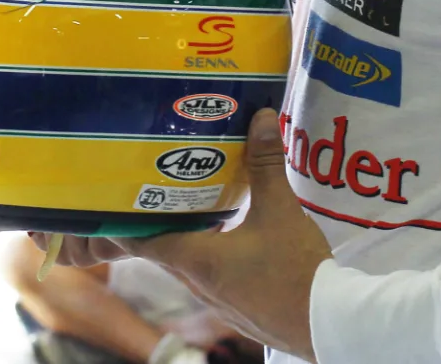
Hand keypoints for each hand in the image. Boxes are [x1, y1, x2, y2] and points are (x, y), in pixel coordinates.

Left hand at [35, 109, 325, 356]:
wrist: (329, 323)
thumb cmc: (296, 269)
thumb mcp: (281, 210)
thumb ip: (265, 164)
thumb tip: (260, 116)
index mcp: (195, 259)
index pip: (140, 241)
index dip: (121, 223)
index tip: (111, 202)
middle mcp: (197, 283)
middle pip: (164, 249)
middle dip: (159, 222)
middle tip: (159, 188)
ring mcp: (218, 301)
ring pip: (191, 264)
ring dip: (190, 239)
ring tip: (197, 206)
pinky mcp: (240, 310)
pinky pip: (215, 278)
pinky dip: (214, 257)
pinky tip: (235, 240)